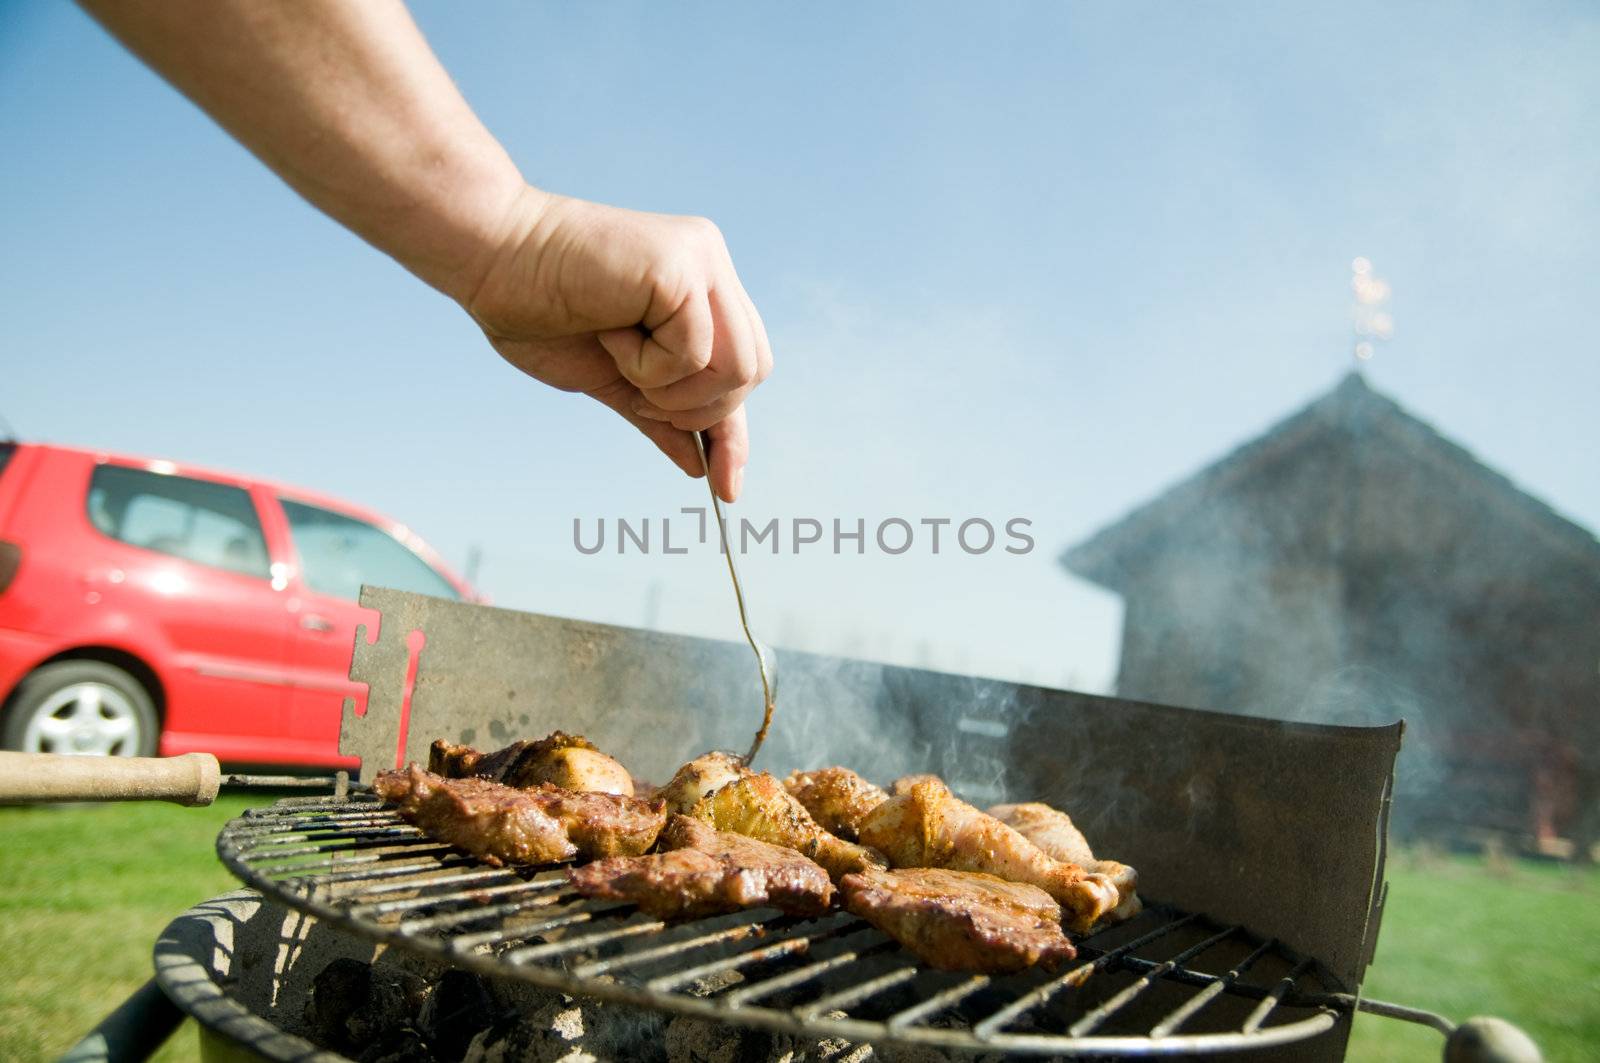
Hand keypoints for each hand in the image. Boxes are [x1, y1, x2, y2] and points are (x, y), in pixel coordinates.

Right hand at [464, 189, 771, 501]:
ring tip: (622, 357)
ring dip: (672, 389)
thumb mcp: (614, 379)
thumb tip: (700, 467)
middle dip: (698, 409)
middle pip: (752, 372)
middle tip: (638, 393)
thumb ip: (660, 416)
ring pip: (736, 367)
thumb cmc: (540, 312)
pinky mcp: (682, 264)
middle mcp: (712, 267)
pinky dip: (648, 364)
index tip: (727, 490)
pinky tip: (610, 333)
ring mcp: (702, 261)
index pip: (744, 368)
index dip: (734, 432)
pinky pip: (695, 352)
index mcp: (700, 288)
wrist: (490, 261)